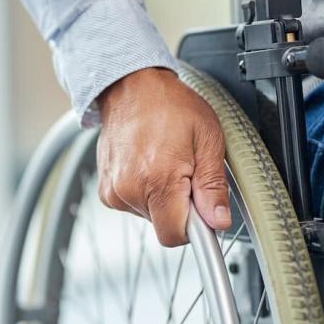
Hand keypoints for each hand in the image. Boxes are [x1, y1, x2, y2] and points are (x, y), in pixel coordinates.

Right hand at [97, 67, 230, 246]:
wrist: (130, 87)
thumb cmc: (169, 105)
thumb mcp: (206, 139)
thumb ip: (212, 186)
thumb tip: (218, 221)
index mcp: (157, 179)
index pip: (175, 236)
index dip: (195, 229)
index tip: (203, 215)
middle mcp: (129, 189)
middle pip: (164, 225)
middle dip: (180, 206)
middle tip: (185, 172)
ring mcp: (114, 190)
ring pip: (149, 215)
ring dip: (161, 197)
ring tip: (164, 162)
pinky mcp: (106, 188)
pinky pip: (133, 203)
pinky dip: (144, 191)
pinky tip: (147, 165)